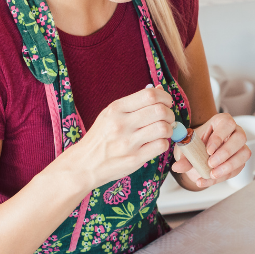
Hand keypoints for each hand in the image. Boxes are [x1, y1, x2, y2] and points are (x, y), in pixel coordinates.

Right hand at [61, 86, 175, 190]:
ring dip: (169, 129)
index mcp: (116, 109)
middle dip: (170, 114)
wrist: (85, 164)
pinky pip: (161, 146)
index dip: (165, 97)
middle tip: (167, 119)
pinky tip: (156, 143)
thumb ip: (134, 103)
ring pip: (163, 128)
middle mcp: (121, 124)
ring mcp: (128, 143)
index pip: (149, 96)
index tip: (166, 103)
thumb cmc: (100, 137)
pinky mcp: (134, 159)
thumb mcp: (110, 114)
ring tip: (162, 132)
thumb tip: (158, 89)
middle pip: (160, 111)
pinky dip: (164, 143)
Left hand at [172, 113, 250, 189]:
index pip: (227, 124)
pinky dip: (222, 177)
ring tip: (212, 174)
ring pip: (244, 154)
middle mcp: (234, 132)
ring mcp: (240, 146)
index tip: (208, 151)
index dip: (219, 137)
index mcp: (222, 122)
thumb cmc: (195, 144)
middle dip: (225, 153)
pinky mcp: (240, 161)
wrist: (197, 154)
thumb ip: (184, 157)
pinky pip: (237, 169)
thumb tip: (178, 167)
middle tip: (210, 163)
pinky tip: (207, 180)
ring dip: (228, 166)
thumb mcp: (187, 148)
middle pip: (240, 137)